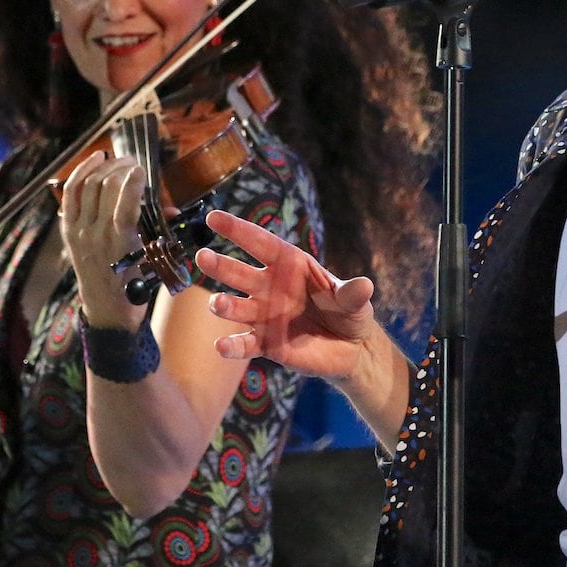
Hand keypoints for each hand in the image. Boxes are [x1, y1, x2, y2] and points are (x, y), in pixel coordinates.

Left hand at [58, 150, 148, 330]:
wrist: (108, 312)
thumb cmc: (135, 288)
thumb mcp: (152, 260)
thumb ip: (159, 230)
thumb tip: (172, 209)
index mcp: (119, 242)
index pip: (125, 200)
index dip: (135, 178)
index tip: (144, 170)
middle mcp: (95, 234)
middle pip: (105, 186)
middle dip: (121, 168)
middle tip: (133, 164)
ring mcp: (79, 231)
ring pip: (87, 185)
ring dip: (103, 167)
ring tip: (117, 160)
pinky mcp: (68, 231)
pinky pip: (70, 194)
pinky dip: (80, 173)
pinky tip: (94, 161)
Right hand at [193, 207, 378, 379]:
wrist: (351, 349)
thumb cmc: (350, 313)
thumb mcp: (355, 301)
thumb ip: (352, 293)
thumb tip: (365, 285)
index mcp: (289, 264)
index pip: (259, 242)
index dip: (236, 229)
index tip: (213, 216)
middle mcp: (269, 286)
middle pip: (239, 272)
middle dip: (220, 265)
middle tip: (202, 256)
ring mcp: (264, 315)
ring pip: (237, 306)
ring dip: (224, 305)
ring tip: (216, 304)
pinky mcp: (266, 343)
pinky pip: (245, 343)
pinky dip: (232, 345)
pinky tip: (222, 346)